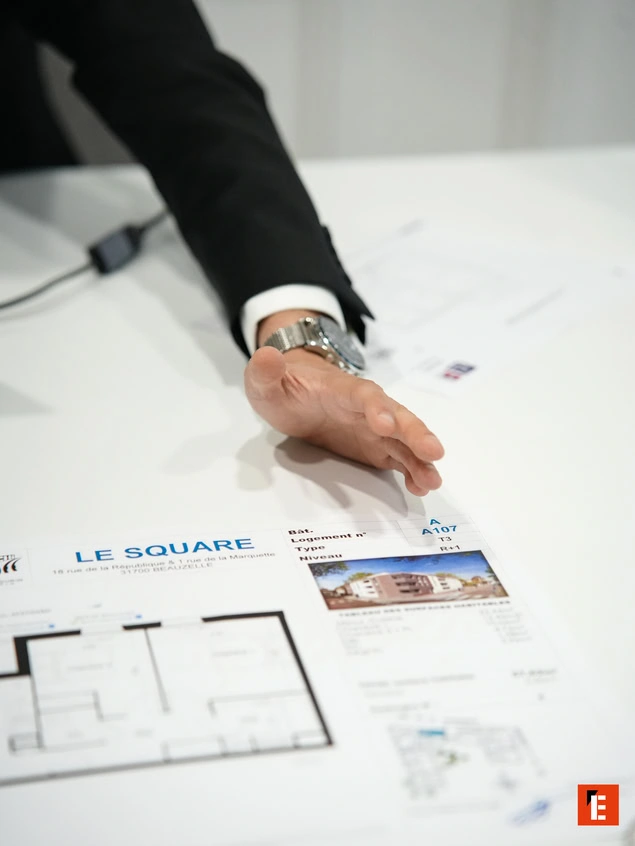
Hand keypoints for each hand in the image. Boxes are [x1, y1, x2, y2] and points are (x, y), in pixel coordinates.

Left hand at [244, 312, 443, 495]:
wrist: (294, 394)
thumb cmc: (283, 386)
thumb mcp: (264, 380)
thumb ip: (265, 372)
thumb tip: (266, 356)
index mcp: (342, 389)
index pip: (363, 395)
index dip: (377, 408)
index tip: (386, 425)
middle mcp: (367, 407)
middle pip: (396, 416)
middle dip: (414, 433)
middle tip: (433, 452)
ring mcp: (374, 429)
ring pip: (403, 441)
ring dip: (420, 459)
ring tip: (433, 481)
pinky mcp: (375, 447)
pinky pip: (398, 458)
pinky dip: (412, 471)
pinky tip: (422, 486)